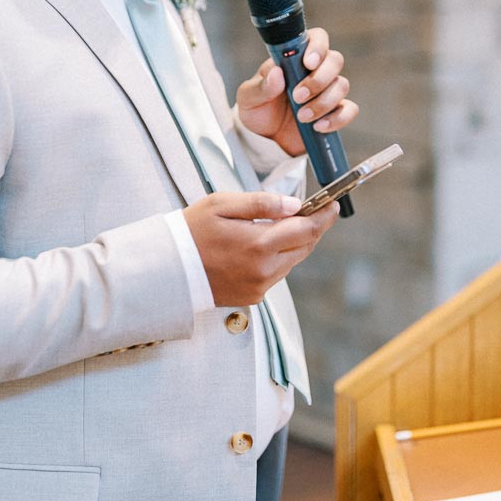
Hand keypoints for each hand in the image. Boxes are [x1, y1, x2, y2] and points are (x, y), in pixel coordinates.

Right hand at [183, 191, 339, 306]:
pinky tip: (259, 247)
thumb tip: (294, 205)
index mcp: (259, 244)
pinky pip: (276, 274)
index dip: (324, 216)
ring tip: (279, 226)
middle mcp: (265, 270)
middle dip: (310, 228)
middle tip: (309, 210)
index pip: (307, 229)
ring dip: (293, 243)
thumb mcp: (222, 204)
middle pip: (305, 247)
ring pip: (292, 261)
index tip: (333, 205)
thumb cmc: (191, 231)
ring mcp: (260, 287)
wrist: (167, 269)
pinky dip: (277, 259)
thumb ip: (261, 203)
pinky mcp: (253, 297)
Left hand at [235, 28, 358, 156]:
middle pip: (335, 60)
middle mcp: (315, 71)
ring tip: (301, 116)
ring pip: (342, 85)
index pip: (317, 38)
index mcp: (295, 58)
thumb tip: (276, 74)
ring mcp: (327, 91)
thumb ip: (261, 86)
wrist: (264, 139)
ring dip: (323, 102)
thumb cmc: (257, 110)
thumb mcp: (248, 97)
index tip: (308, 63)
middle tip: (298, 96)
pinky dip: (337, 118)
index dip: (318, 46)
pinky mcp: (334, 112)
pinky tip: (318, 126)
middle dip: (319, 79)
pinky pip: (349, 110)